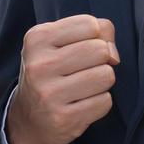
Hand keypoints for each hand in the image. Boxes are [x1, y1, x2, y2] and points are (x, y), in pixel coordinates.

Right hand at [5, 15, 119, 143]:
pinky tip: (81, 104)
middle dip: (100, 60)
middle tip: (82, 70)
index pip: (90, 25)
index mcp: (36, 39)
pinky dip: (99, 103)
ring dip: (101, 82)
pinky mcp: (63, 118)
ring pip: (106, 76)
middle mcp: (38, 65)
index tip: (79, 48)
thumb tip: (114, 56)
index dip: (94, 37)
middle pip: (100, 50)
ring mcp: (49, 94)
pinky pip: (105, 102)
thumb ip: (96, 32)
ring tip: (82, 87)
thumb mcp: (61, 41)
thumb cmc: (53, 70)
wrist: (30, 116)